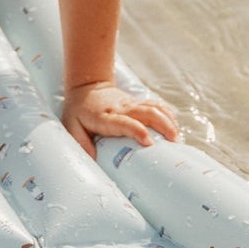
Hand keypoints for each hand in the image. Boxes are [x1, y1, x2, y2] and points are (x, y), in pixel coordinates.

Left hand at [62, 81, 179, 160]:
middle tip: (173, 143)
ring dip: (168, 121)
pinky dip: (167, 114)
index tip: (149, 142)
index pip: (124, 122)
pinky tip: (175, 127)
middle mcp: (121, 108)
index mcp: (105, 117)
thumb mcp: (71, 126)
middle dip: (163, 126)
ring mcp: (131, 104)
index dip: (137, 130)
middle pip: (147, 112)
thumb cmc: (78, 111)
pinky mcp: (137, 102)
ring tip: (177, 138)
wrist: (86, 87)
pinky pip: (155, 105)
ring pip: (154, 108)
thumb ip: (80, 143)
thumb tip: (93, 160)